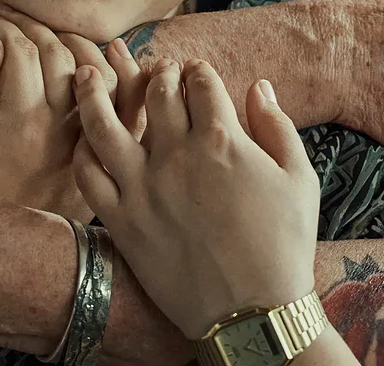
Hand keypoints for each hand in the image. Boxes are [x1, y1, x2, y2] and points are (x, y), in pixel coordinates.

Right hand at [0, 5, 130, 220]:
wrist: (9, 243)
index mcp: (22, 121)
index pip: (19, 49)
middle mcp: (64, 126)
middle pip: (56, 51)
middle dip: (26, 24)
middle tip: (3, 16)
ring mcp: (93, 136)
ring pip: (95, 67)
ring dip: (67, 38)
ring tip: (37, 30)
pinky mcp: (112, 148)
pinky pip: (130, 99)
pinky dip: (125, 68)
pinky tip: (111, 48)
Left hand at [73, 58, 318, 340]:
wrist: (254, 313)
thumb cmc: (284, 246)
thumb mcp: (299, 178)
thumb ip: (277, 126)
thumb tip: (258, 87)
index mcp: (223, 139)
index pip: (201, 82)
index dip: (198, 70)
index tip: (196, 71)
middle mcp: (177, 155)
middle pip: (155, 92)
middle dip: (157, 72)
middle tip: (157, 70)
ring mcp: (144, 188)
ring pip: (104, 124)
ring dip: (93, 91)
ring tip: (86, 72)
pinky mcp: (122, 221)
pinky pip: (90, 175)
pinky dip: (84, 151)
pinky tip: (86, 140)